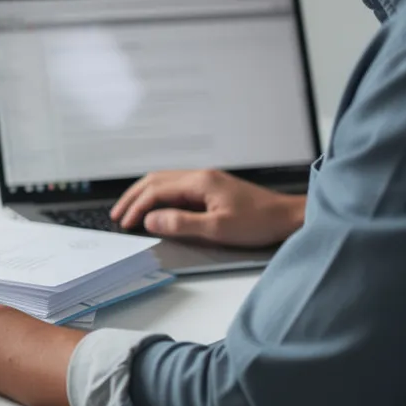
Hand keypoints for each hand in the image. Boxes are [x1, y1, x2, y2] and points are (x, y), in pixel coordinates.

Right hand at [110, 170, 304, 247]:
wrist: (288, 216)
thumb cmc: (258, 222)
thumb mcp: (218, 228)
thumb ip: (181, 223)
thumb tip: (151, 220)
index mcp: (200, 182)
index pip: (157, 190)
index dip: (137, 207)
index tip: (126, 223)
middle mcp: (200, 176)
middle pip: (155, 180)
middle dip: (133, 197)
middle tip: (118, 215)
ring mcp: (206, 180)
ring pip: (164, 181)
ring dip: (144, 195)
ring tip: (130, 210)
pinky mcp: (211, 187)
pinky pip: (176, 186)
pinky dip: (158, 196)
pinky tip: (155, 206)